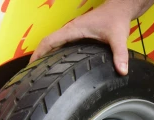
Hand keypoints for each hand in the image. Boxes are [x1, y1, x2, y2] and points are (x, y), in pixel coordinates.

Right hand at [30, 0, 153, 74]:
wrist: (119, 10)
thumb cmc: (116, 20)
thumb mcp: (118, 37)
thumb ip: (120, 55)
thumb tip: (122, 71)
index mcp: (74, 30)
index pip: (50, 41)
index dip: (39, 53)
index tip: (31, 66)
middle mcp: (70, 30)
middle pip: (47, 43)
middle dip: (38, 57)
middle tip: (32, 75)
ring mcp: (73, 32)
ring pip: (53, 44)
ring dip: (45, 55)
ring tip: (40, 73)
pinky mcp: (77, 35)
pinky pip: (61, 44)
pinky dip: (55, 53)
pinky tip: (56, 65)